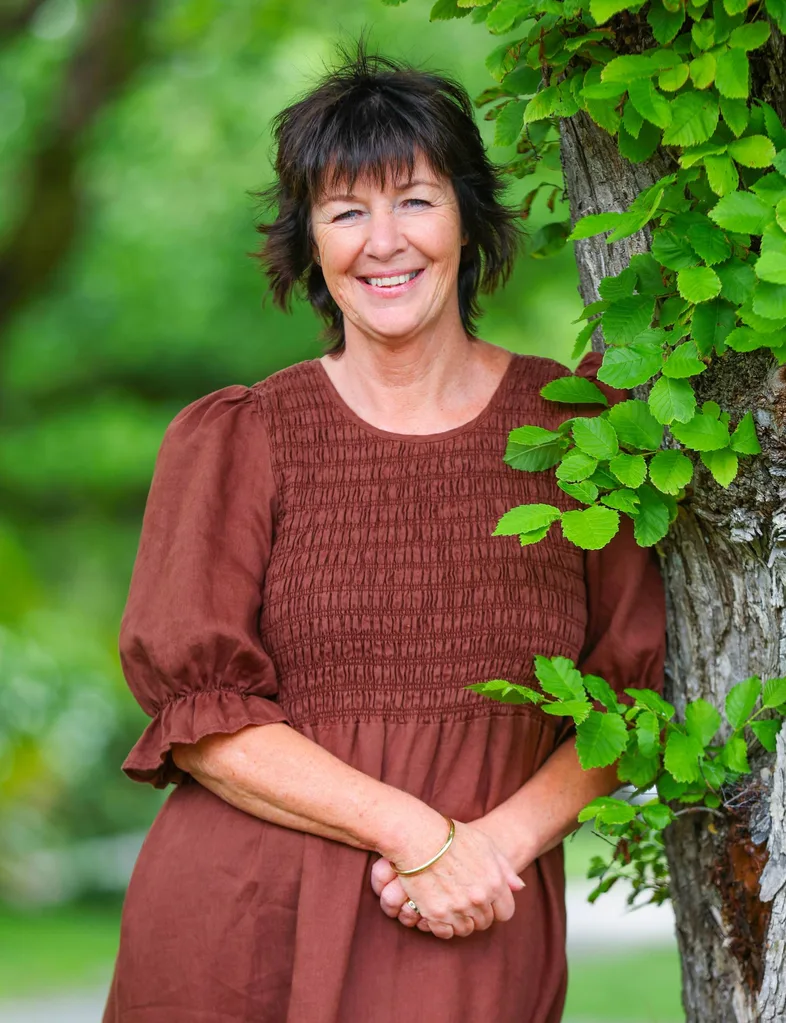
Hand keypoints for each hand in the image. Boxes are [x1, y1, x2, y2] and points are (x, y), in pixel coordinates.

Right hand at [371, 820, 524, 938]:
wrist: (418, 836)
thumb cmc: (451, 836)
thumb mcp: (485, 845)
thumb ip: (505, 869)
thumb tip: (519, 888)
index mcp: (494, 882)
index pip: (505, 913)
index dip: (496, 908)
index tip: (486, 902)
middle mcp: (479, 899)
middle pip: (484, 922)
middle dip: (477, 913)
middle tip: (464, 899)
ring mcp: (458, 908)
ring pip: (466, 929)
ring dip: (460, 920)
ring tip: (450, 904)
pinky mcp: (436, 914)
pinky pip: (445, 933)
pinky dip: (443, 927)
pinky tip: (439, 913)